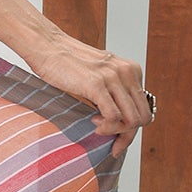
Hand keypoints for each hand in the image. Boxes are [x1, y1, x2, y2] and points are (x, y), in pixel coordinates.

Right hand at [20, 30, 151, 156]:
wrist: (47, 47)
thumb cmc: (67, 65)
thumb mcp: (99, 76)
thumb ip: (113, 92)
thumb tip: (119, 122)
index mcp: (132, 70)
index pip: (143, 108)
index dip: (133, 130)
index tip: (119, 144)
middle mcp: (128, 72)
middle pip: (142, 117)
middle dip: (127, 135)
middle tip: (110, 142)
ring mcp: (114, 77)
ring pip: (131, 119)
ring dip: (115, 131)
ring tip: (97, 127)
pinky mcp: (97, 84)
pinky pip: (114, 116)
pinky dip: (106, 127)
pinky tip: (93, 121)